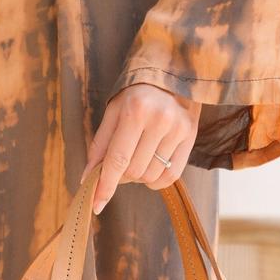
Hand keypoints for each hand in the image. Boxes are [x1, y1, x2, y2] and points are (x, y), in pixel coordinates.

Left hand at [80, 84, 201, 213]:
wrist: (170, 74)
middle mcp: (159, 120)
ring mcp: (178, 129)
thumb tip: (88, 179)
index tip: (96, 205)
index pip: (117, 160)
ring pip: (151, 176)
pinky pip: (171, 176)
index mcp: (135, 111)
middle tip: (120, 163)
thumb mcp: (113, 112)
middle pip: (134, 172)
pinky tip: (152, 168)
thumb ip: (99, 146)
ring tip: (138, 157)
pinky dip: (156, 181)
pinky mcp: (191, 136)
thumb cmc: (135, 95)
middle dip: (121, 176)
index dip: (105, 186)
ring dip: (139, 177)